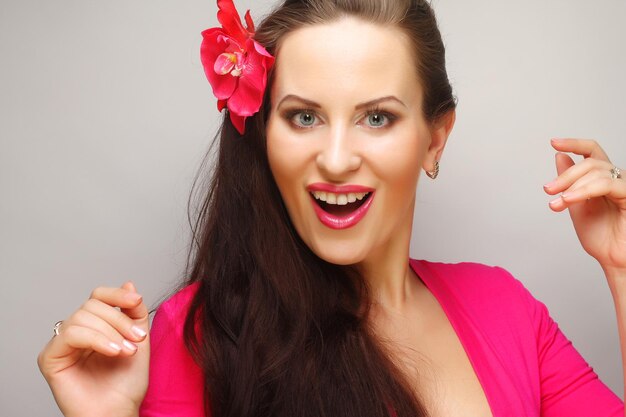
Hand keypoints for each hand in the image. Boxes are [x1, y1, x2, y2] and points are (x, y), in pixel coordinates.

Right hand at [37, 281, 149, 416]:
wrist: (118, 412)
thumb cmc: (126, 383)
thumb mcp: (138, 339)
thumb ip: (134, 312)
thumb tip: (129, 284)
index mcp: (95, 326)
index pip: (98, 296)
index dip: (116, 294)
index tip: (136, 301)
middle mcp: (76, 332)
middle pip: (92, 305)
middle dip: (119, 319)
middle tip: (137, 338)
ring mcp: (62, 345)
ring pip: (82, 317)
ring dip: (111, 331)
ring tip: (127, 350)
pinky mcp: (50, 358)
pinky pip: (71, 334)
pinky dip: (96, 339)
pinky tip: (113, 351)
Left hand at [544, 138, 625, 274]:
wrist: (612, 258)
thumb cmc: (599, 236)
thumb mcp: (575, 204)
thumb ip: (568, 182)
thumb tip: (560, 156)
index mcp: (602, 179)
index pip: (592, 152)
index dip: (574, 143)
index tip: (554, 142)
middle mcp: (615, 179)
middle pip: (589, 162)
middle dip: (565, 175)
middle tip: (548, 190)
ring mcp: (624, 186)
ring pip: (596, 172)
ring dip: (571, 185)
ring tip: (557, 201)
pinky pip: (606, 185)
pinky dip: (584, 191)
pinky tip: (570, 200)